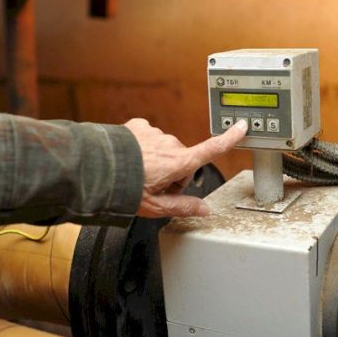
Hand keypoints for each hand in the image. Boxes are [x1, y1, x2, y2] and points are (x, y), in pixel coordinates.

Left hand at [124, 118, 247, 217]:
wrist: (96, 168)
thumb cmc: (124, 188)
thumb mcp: (155, 206)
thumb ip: (183, 206)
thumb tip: (204, 210)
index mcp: (178, 162)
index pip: (211, 150)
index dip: (229, 139)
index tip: (242, 127)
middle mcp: (170, 144)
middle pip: (183, 160)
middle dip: (173, 173)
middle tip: (154, 188)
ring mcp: (154, 133)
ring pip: (165, 149)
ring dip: (157, 161)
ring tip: (138, 174)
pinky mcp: (139, 126)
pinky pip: (149, 137)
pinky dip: (144, 148)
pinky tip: (132, 159)